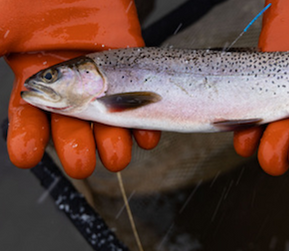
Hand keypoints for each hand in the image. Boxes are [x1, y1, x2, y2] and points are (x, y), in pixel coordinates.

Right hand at [3, 0, 160, 178]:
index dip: (27, 138)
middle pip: (74, 128)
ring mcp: (105, 81)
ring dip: (112, 143)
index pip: (29, 117)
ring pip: (109, 122)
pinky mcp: (132, 69)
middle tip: (81, 164)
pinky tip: (146, 136)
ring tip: (116, 158)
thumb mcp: (10, 16)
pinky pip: (142, 102)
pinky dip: (146, 122)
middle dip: (77, 149)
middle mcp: (73, 87)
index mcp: (40, 79)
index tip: (26, 156)